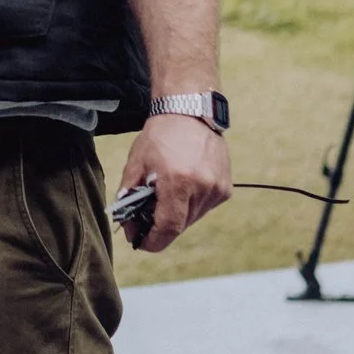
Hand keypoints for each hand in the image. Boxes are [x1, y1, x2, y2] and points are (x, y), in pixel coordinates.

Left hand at [116, 114, 230, 252]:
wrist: (189, 112)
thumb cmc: (160, 135)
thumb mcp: (136, 163)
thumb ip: (129, 196)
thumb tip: (128, 224)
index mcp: (177, 182)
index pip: (168, 228)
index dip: (153, 241)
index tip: (140, 242)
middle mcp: (201, 188)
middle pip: (179, 226)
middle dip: (160, 225)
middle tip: (145, 214)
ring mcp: (216, 189)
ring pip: (192, 218)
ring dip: (176, 214)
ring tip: (165, 192)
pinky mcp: (225, 188)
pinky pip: (204, 208)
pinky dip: (190, 204)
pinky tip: (183, 184)